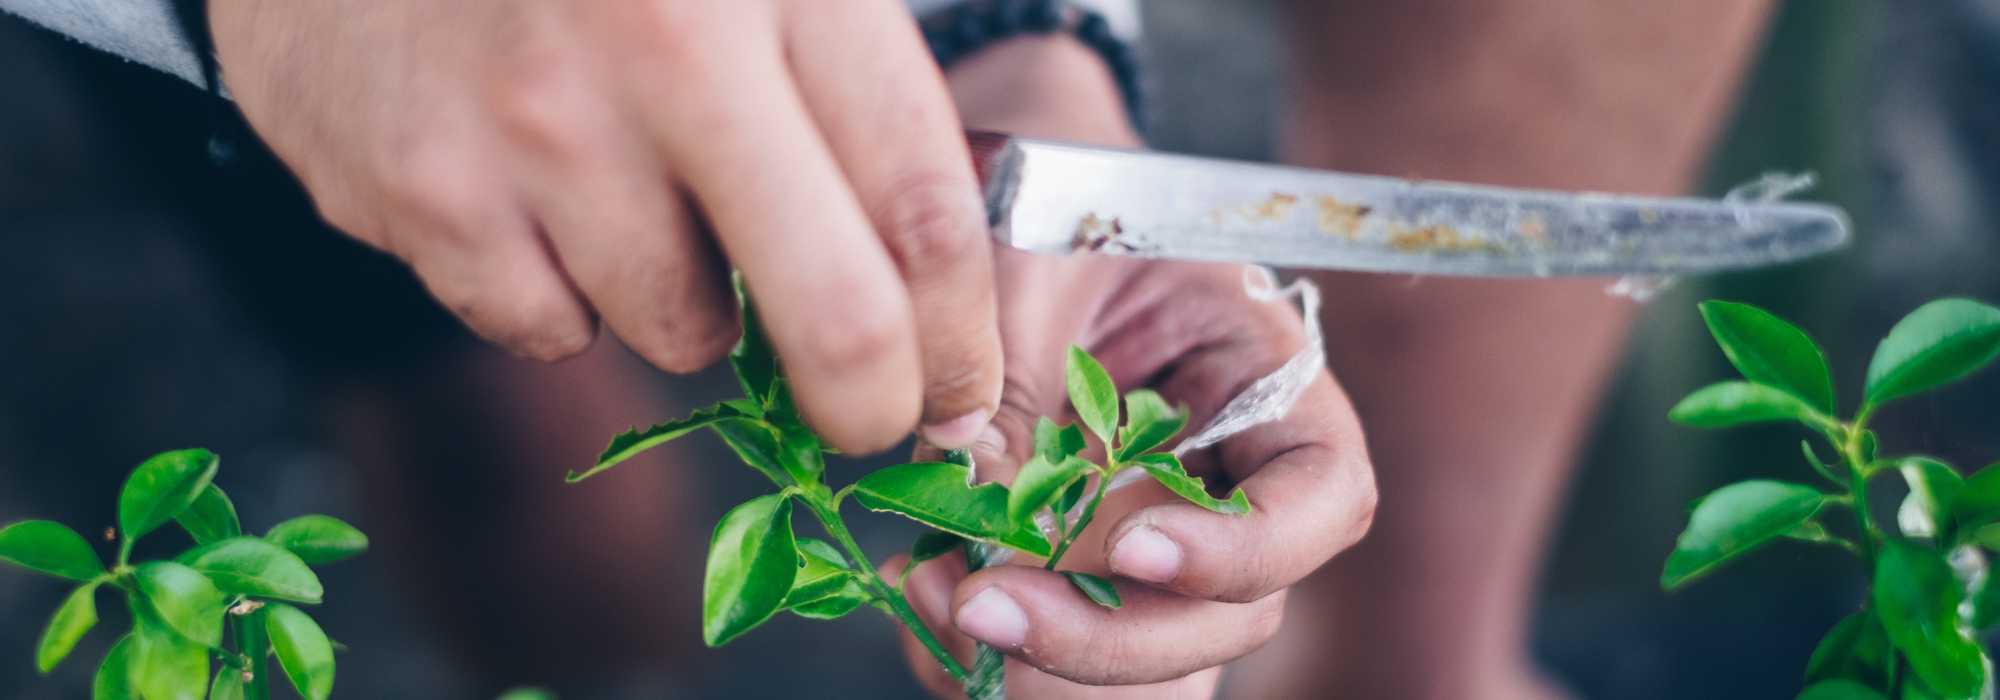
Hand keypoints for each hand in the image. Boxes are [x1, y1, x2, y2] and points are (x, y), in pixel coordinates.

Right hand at [208, 0, 1002, 451]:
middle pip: (831, 315)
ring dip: (689, 302)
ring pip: (680, 332)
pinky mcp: (419, 189)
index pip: (921, 201)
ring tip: (644, 192)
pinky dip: (560, 290)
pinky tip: (537, 193)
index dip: (962, 328)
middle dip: (870, 399)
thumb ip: (850, 71)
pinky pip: (545, 327)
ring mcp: (530, 127)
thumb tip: (940, 259)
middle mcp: (661, 49)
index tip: (961, 382)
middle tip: (872, 414)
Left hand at [891, 256, 1376, 696]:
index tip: (1133, 545)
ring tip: (933, 594)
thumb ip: (1011, 373)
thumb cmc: (1043, 206)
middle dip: (1111, 634)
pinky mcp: (1074, 570)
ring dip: (1044, 657)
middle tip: (982, 603)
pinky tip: (919, 594)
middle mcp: (1227, 479)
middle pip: (1234, 614)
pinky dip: (984, 653)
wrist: (1001, 208)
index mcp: (1264, 382)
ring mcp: (1153, 535)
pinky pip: (1054, 652)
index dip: (1248, 549)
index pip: (1325, 497)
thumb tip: (972, 506)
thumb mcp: (1030, 260)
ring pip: (1147, 654)